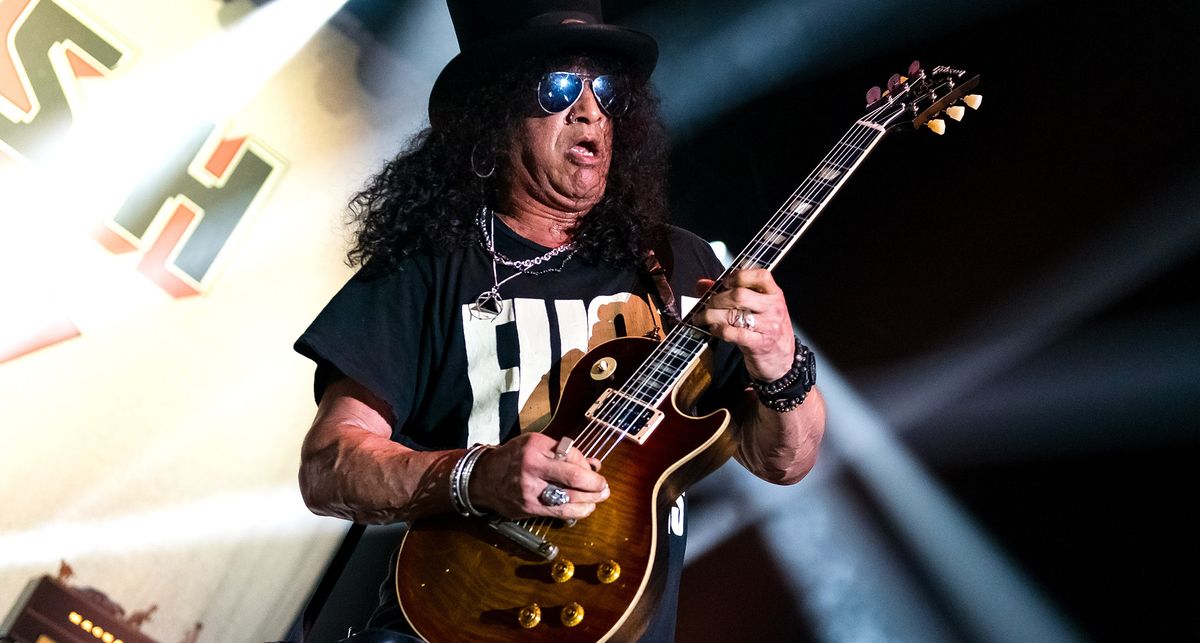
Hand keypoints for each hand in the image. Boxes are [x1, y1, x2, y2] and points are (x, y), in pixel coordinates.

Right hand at [469, 432, 608, 519]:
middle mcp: (532, 467)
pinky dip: (578, 511)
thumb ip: (563, 453)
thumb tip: (592, 464)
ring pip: (569, 498)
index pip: (571, 455)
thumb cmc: (513, 458)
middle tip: (604, 486)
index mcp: (535, 447)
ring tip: (600, 497)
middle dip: (595, 484)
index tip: (594, 469)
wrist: (483, 478)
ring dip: (590, 500)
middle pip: (573, 477)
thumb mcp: (535, 444)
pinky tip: (586, 509)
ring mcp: (530, 490)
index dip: (587, 465)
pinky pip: (559, 511)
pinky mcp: (529, 507)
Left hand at [694, 269, 795, 380]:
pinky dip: (719, 330)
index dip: (739, 276)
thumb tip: (702, 284)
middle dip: (717, 299)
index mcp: (774, 294)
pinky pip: (734, 334)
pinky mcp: (759, 344)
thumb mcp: (757, 307)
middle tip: (708, 304)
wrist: (781, 359)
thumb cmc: (767, 329)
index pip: (761, 276)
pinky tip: (714, 329)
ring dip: (711, 315)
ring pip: (733, 314)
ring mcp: (768, 326)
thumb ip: (732, 291)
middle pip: (740, 295)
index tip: (725, 282)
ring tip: (703, 317)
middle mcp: (773, 308)